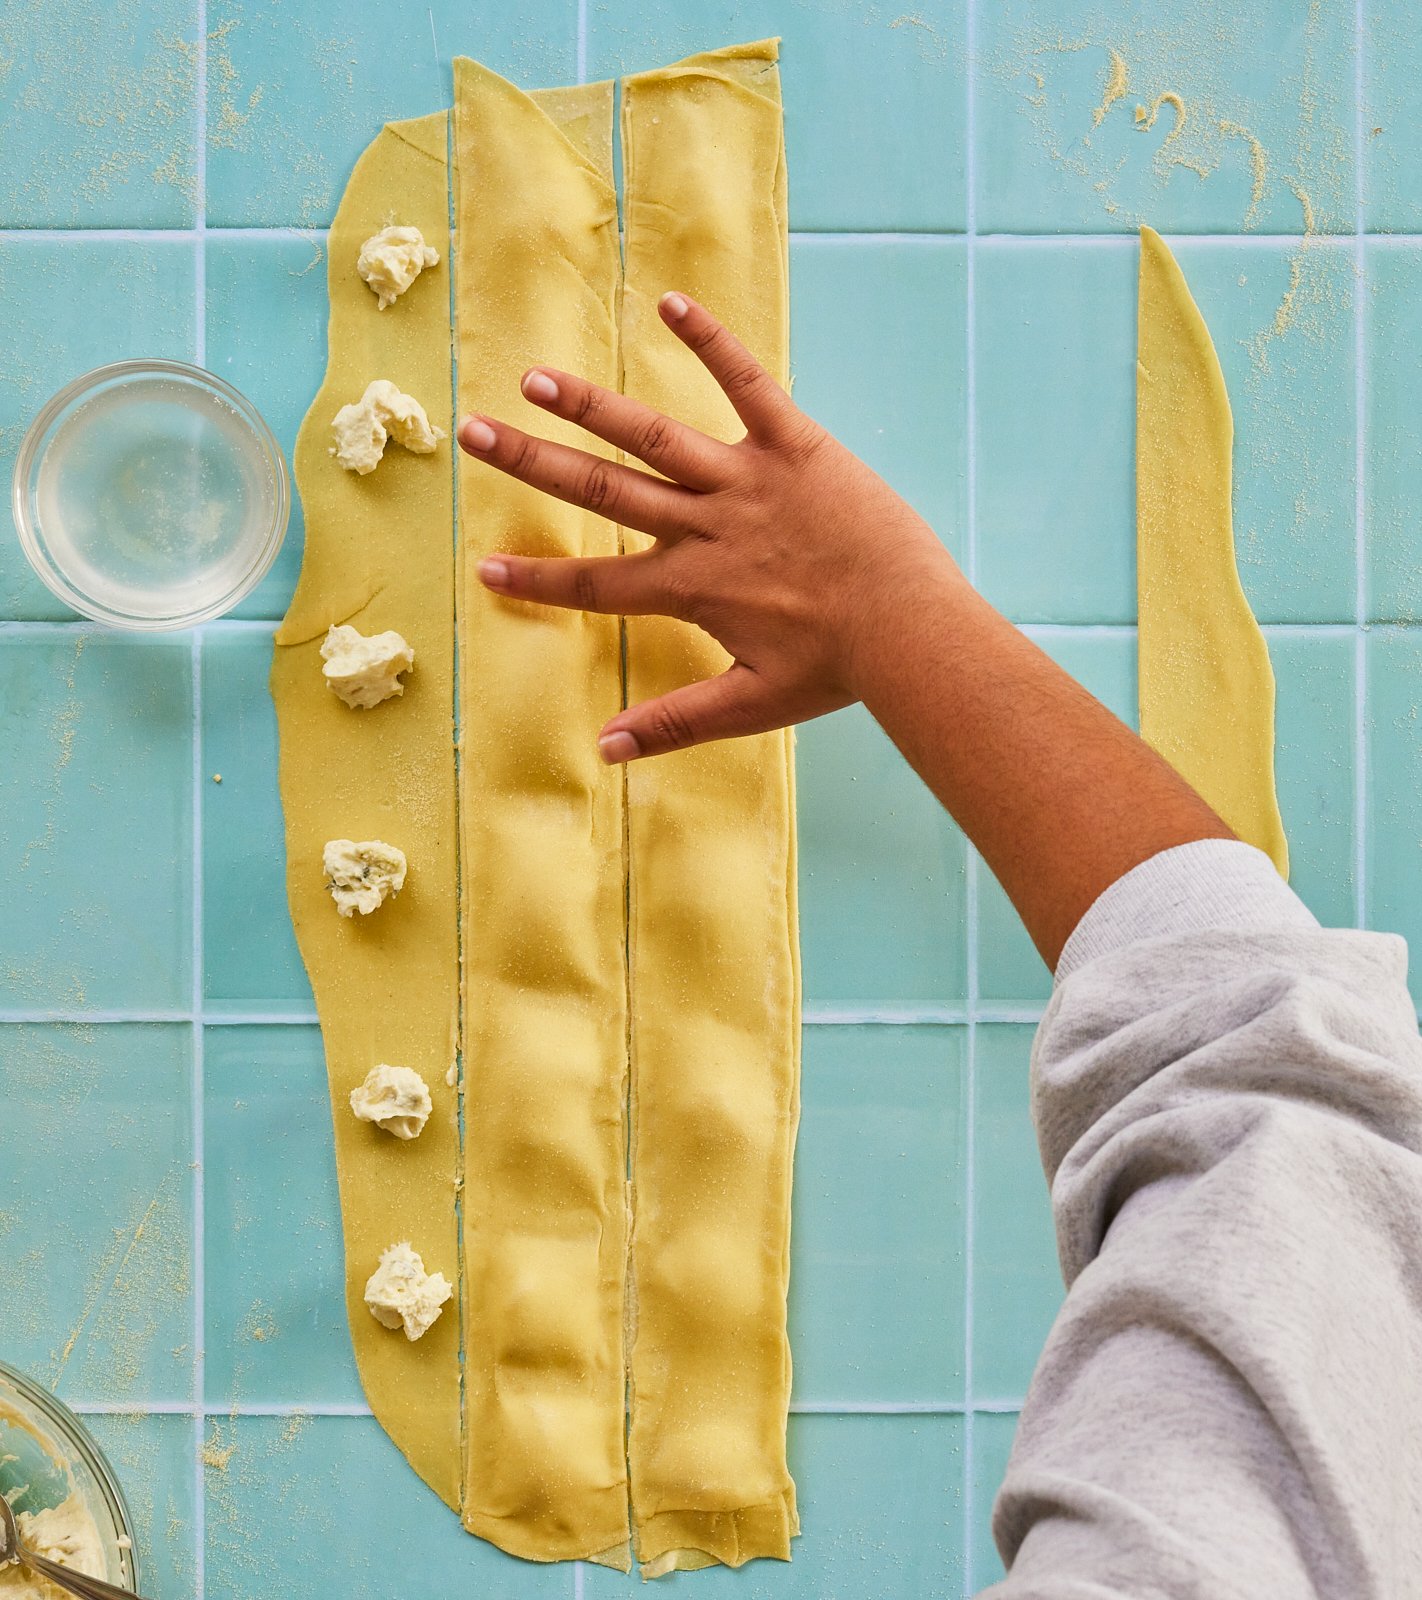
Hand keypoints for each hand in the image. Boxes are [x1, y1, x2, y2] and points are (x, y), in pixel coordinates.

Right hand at [456, 292, 960, 762]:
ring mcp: (746, 481)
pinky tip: (671, 302)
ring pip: (654, 437)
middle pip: (604, 492)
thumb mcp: (752, 706)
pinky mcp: (794, 445)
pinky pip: (747, 384)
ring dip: (592, 406)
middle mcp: (706, 528)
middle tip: (472, 433)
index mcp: (692, 588)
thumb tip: (605, 752)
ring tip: (534, 378)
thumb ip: (674, 725)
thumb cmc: (839, 669)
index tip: (487, 570)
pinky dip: (712, 343)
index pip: (598, 585)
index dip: (540, 581)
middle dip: (533, 464)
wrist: (910, 627)